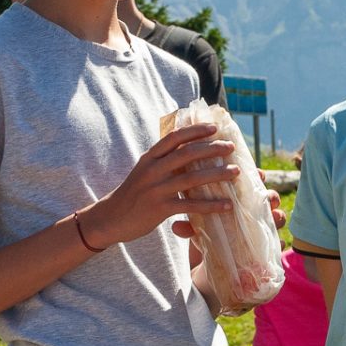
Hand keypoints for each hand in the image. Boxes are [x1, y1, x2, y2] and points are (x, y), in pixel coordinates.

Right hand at [83, 122, 236, 247]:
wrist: (110, 218)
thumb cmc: (133, 194)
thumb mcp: (144, 171)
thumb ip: (162, 161)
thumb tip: (188, 150)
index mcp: (150, 157)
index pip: (174, 137)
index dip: (195, 130)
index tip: (214, 127)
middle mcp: (153, 170)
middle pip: (187, 154)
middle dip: (212, 148)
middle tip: (231, 147)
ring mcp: (156, 189)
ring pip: (192, 178)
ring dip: (217, 174)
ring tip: (235, 172)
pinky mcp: (160, 209)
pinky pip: (191, 205)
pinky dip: (211, 205)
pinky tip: (227, 205)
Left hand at [169, 180, 284, 243]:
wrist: (212, 258)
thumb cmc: (206, 231)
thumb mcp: (197, 226)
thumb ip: (189, 225)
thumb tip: (176, 225)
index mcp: (241, 197)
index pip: (253, 181)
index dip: (257, 176)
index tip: (256, 173)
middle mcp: (255, 210)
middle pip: (270, 197)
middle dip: (271, 195)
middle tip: (266, 196)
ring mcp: (262, 227)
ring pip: (278, 217)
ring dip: (278, 216)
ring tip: (274, 217)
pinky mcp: (265, 246)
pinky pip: (277, 245)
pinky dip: (280, 245)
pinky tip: (279, 245)